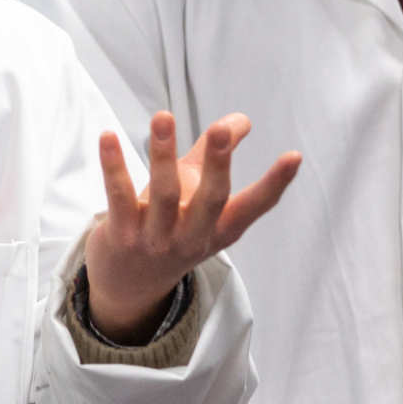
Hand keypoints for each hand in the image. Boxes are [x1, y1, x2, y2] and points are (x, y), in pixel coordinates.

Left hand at [84, 111, 299, 341]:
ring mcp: (158, 240)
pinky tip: (108, 137)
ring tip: (162, 117)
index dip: (275, 183)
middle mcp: (193, 238)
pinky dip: (114, 167)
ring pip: (164, 194)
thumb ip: (213, 156)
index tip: (294, 156)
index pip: (254, 206)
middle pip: (211, 200)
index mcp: (219, 229)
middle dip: (217, 163)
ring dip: (163, 154)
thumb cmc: (171, 228)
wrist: (128, 286)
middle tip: (221, 129)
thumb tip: (240, 119)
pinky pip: (119, 198)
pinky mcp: (122, 237)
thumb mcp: (198, 200)